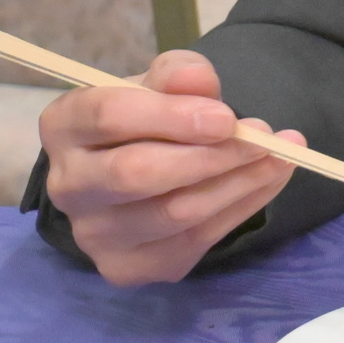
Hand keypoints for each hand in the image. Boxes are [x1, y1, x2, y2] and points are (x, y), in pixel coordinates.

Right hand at [38, 50, 296, 285]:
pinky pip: (194, 241)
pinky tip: (268, 180)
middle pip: (136, 174)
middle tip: (263, 138)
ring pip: (174, 213)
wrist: (143, 165)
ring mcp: (94, 234)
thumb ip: (179, 75)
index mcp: (64, 125)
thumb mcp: (163, 83)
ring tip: (279, 154)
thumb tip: (197, 79)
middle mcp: (68, 185)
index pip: (108, 116)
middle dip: (211, 155)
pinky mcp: (128, 267)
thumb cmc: (150, 116)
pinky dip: (243, 207)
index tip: (227, 117)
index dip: (172, 116)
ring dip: (239, 181)